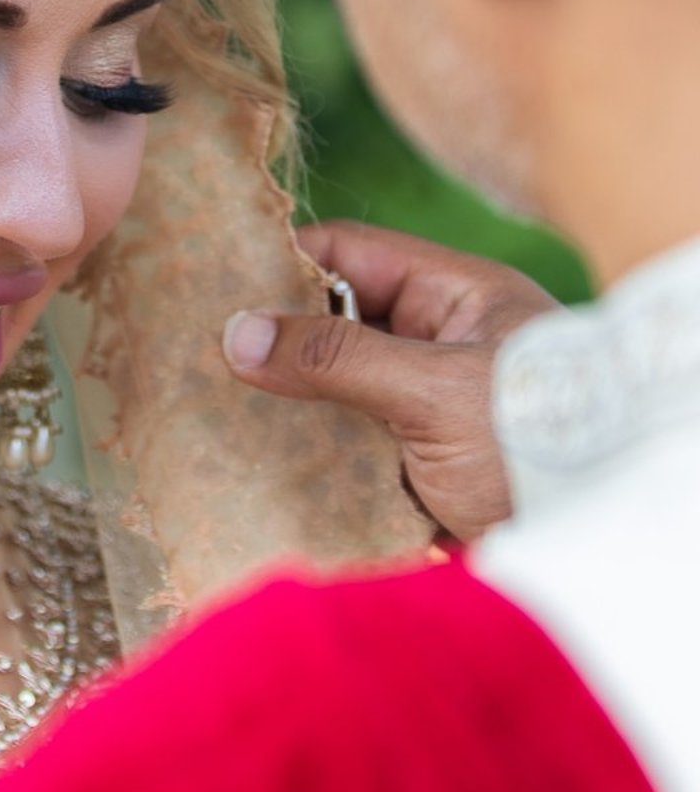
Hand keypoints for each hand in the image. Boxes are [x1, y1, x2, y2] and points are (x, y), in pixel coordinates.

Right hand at [221, 220, 557, 540]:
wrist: (597, 537)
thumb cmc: (532, 441)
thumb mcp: (432, 390)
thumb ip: (336, 358)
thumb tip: (236, 335)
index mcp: (456, 297)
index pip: (351, 254)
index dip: (283, 261)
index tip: (214, 284)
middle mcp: (440, 345)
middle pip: (335, 324)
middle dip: (273, 342)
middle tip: (195, 354)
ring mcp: (429, 409)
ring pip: (336, 391)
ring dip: (286, 407)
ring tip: (210, 412)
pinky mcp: (420, 470)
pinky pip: (349, 451)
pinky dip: (309, 458)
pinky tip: (256, 466)